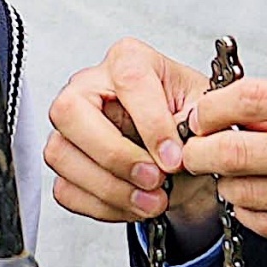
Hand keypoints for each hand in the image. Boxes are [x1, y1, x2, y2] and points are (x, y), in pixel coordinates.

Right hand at [44, 37, 202, 229]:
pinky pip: (65, 188)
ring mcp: (71, 125)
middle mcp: (89, 87)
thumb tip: (178, 148)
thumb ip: (195, 123)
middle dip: (115, 155)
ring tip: (151, 201)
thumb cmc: (190, 122)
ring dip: (109, 188)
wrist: (186, 154)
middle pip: (70, 112)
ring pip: (61, 154)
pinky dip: (102, 205)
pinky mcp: (66, 160)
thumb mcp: (205, 112)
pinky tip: (133, 203)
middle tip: (154, 179)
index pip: (128, 80)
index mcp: (128, 60)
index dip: (152, 123)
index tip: (174, 157)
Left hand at [172, 74, 266, 266]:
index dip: (216, 106)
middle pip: (240, 152)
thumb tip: (266, 109)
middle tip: (196, 147)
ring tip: (234, 175)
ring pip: (252, 195)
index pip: (256, 99)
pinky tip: (261, 203)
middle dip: (205, 149)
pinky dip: (258, 215)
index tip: (205, 110)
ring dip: (232, 184)